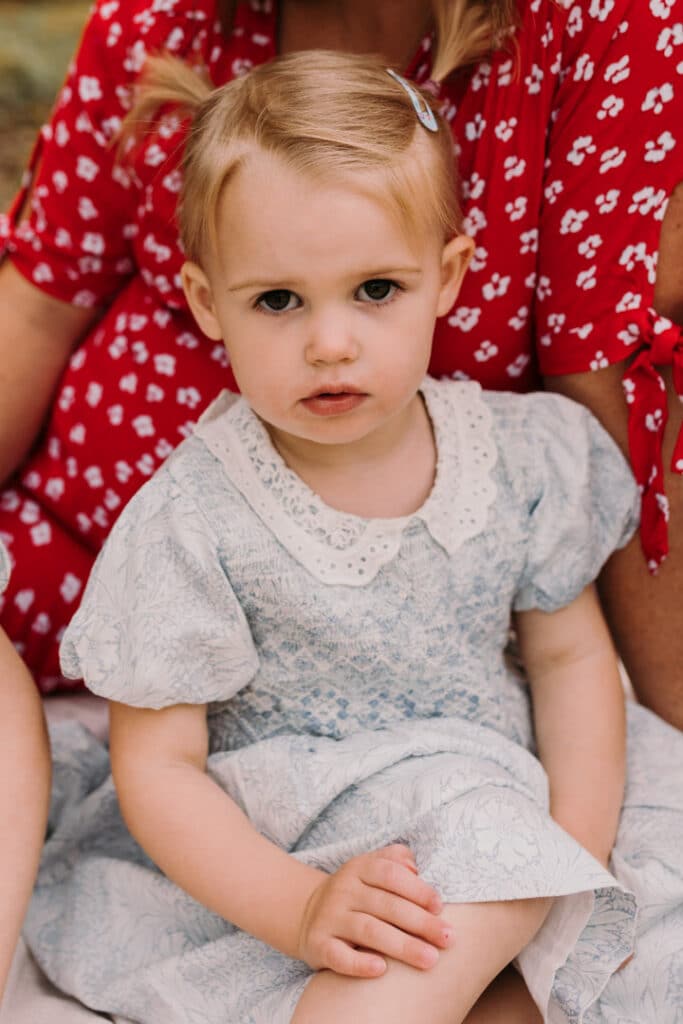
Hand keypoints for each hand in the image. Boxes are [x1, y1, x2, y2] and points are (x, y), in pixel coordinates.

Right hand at [296, 844, 452, 977]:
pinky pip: (339, 956)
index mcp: (359, 868)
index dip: (417, 889)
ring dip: (402, 946)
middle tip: (448, 939)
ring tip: (430, 959)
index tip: (440, 908)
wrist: (308, 912)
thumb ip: (396, 860)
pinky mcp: (319, 945)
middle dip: (420, 923)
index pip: (390, 874)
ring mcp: (330, 917)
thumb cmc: (357, 892)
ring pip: (368, 930)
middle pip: (386, 905)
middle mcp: (344, 890)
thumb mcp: (371, 866)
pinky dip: (359, 964)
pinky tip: (381, 970)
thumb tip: (416, 870)